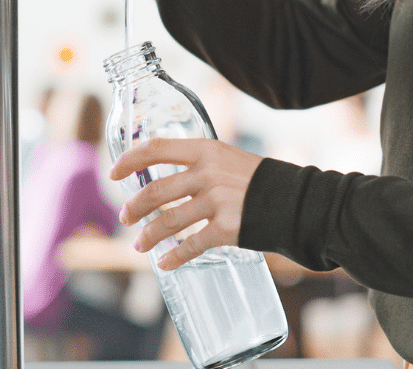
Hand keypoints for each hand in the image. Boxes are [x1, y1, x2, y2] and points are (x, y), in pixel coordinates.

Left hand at [110, 138, 263, 270]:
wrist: (297, 201)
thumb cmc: (263, 180)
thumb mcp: (230, 159)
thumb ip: (203, 165)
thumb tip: (173, 180)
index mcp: (206, 150)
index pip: (156, 148)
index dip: (129, 160)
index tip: (114, 173)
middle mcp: (207, 173)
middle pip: (155, 191)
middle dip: (134, 207)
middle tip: (126, 217)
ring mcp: (216, 201)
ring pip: (168, 222)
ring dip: (148, 236)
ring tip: (139, 245)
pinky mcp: (226, 228)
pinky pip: (191, 246)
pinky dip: (174, 258)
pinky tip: (166, 264)